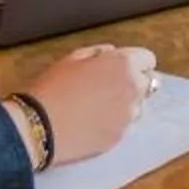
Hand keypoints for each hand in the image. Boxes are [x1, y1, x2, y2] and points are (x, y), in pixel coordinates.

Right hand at [24, 42, 157, 165]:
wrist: (40, 126)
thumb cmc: (53, 88)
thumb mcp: (72, 58)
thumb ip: (99, 52)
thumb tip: (111, 53)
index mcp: (123, 64)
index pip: (148, 59)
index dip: (135, 62)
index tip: (122, 68)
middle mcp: (133, 89)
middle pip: (147, 82)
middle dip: (132, 82)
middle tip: (108, 87)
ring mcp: (129, 116)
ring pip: (138, 106)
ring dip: (126, 104)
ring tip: (98, 107)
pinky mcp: (120, 137)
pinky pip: (125, 125)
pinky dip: (115, 123)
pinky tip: (93, 122)